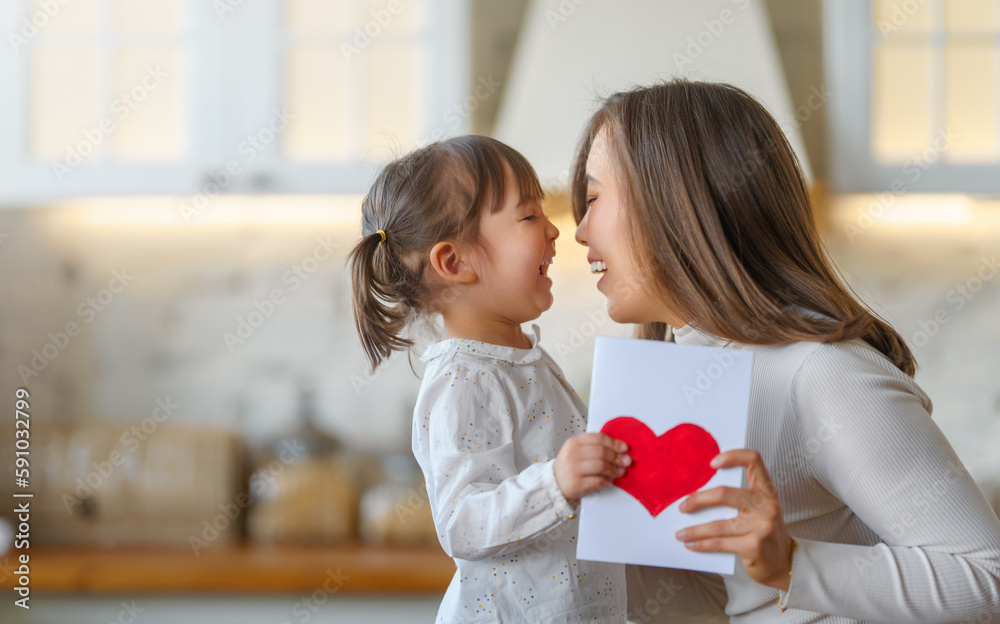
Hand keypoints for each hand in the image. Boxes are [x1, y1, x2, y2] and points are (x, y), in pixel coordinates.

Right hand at [554, 433, 629, 503]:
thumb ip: (596, 446)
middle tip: (625, 461)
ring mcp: (572, 469)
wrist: (555, 482)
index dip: (614, 443)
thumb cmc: (570, 465)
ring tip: (619, 472)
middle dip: (617, 457)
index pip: (598, 438)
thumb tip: (620, 449)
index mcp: (574, 442)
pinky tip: (609, 479)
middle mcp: (572, 454)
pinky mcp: (576, 484)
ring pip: (601, 466)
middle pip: (601, 452)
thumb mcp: (578, 450)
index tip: (624, 448)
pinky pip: (598, 480)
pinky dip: (606, 480)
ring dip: (614, 469)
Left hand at [675, 449, 793, 590]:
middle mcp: (767, 505)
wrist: (787, 563)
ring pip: (717, 525)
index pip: (753, 460)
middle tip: (683, 506)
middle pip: (724, 494)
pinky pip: (719, 543)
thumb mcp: (761, 509)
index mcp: (767, 490)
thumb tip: (700, 492)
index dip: (732, 456)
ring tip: (680, 533)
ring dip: (694, 530)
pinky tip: (691, 544)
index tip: (712, 462)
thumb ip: (741, 497)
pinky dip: (701, 544)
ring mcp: (762, 526)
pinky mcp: (754, 547)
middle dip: (698, 500)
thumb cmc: (767, 532)